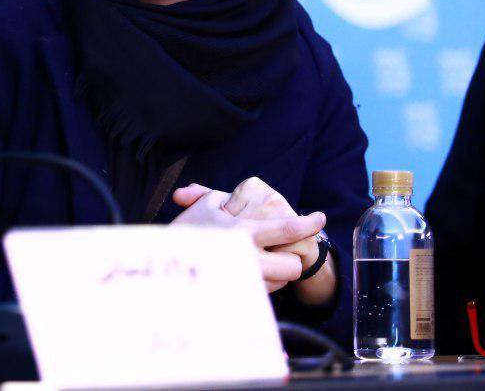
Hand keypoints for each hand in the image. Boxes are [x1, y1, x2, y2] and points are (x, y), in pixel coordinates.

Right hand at [171, 182, 324, 293]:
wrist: (167, 260)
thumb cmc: (187, 229)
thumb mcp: (206, 205)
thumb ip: (223, 195)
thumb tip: (240, 189)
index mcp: (245, 231)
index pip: (289, 229)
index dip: (309, 223)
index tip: (318, 218)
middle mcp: (250, 257)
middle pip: (293, 266)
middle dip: (290, 260)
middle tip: (279, 251)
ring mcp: (245, 279)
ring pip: (280, 283)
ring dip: (275, 273)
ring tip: (256, 261)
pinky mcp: (239, 295)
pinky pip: (264, 294)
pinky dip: (260, 284)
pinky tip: (247, 274)